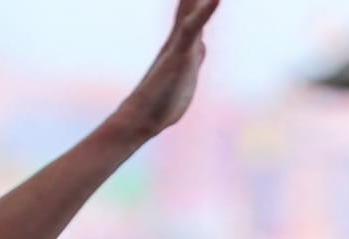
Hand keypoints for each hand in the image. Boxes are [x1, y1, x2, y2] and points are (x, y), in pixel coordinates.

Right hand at [110, 0, 218, 138]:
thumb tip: (202, 45)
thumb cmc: (162, 101)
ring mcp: (180, 44)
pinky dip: (206, 11)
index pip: (196, 7)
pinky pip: (194, 28)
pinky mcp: (180, 54)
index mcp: (184, 40)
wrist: (142, 117)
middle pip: (192, 1)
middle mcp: (181, 37)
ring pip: (193, 8)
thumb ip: (195, 57)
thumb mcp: (186, 75)